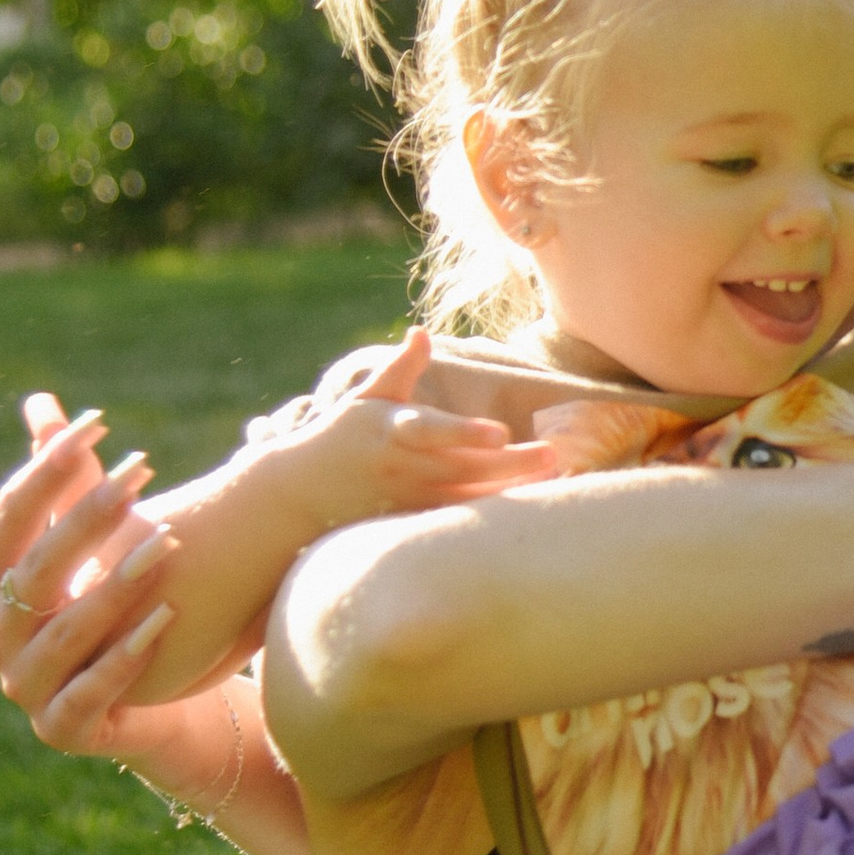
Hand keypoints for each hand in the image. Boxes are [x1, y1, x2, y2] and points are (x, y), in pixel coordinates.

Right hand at [0, 398, 203, 779]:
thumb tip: (44, 404)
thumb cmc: (109, 607)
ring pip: (65, 632)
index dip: (47, 469)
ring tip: (166, 543)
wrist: (142, 704)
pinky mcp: (64, 729)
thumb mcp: (87, 541)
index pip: (7, 520)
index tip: (99, 421)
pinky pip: (91, 692)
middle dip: (86, 519)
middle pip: (35, 571)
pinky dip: (125, 656)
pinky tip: (166, 617)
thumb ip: (63, 479)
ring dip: (115, 586)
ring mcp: (27, 686)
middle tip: (140, 475)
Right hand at [276, 330, 557, 524]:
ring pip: (468, 496)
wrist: (299, 494)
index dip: (465, 432)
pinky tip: (529, 508)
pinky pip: (459, 518)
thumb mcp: (366, 397)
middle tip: (553, 454)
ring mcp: (411, 498)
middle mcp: (406, 466)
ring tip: (554, 476)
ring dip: (511, 489)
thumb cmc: (340, 436)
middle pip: (465, 466)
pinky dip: (493, 514)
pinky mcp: (414, 521)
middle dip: (511, 462)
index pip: (432, 431)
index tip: (498, 433)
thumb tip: (421, 333)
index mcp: (393, 431)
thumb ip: (400, 368)